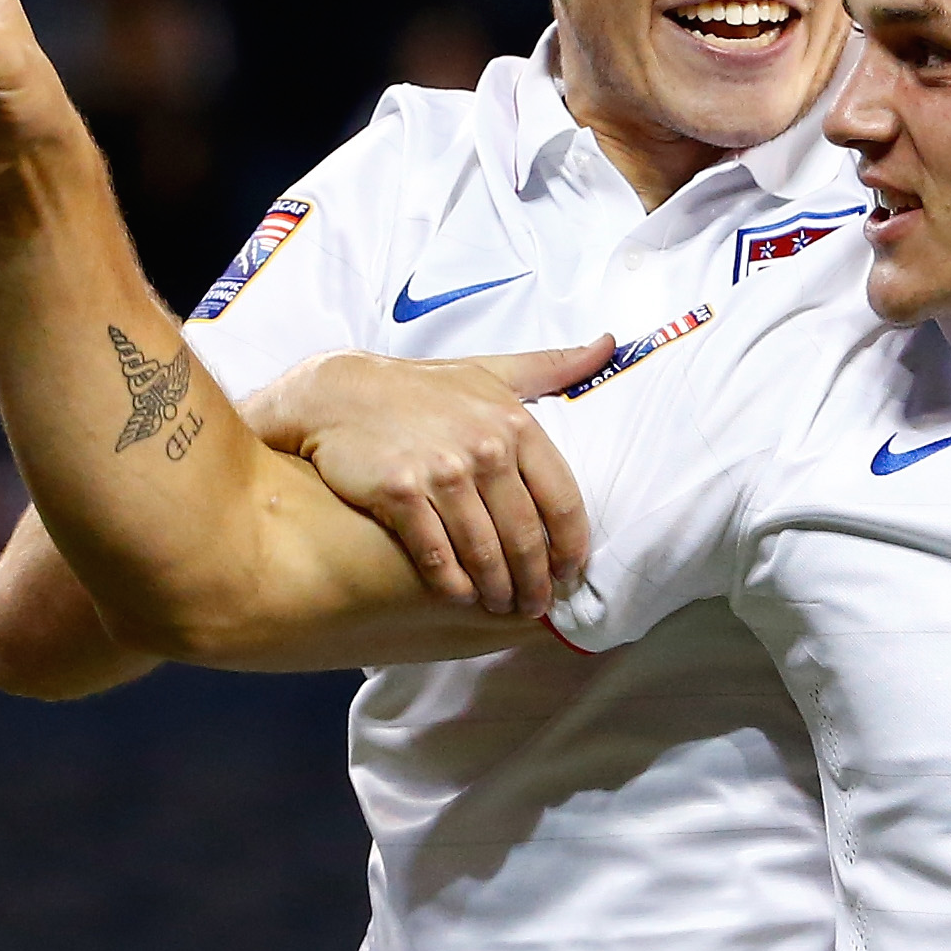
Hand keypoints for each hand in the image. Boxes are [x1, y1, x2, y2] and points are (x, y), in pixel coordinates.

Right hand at [248, 339, 615, 618]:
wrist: (340, 392)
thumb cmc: (424, 387)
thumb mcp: (493, 371)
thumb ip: (554, 365)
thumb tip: (609, 345)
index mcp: (515, 424)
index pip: (562, 499)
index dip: (572, 545)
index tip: (572, 572)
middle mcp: (484, 449)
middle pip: (525, 535)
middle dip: (536, 579)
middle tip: (537, 603)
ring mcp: (441, 473)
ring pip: (484, 551)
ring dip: (498, 588)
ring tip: (504, 605)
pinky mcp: (399, 493)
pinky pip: (436, 555)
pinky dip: (453, 584)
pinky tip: (462, 597)